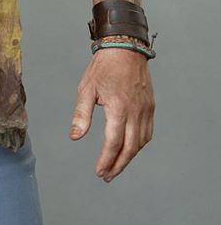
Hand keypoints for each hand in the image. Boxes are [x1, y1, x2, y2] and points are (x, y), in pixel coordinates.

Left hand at [69, 47, 154, 182]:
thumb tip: (75, 137)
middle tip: (107, 177)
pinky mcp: (150, 107)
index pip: (113, 142)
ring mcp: (145, 110)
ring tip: (116, 166)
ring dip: (129, 158)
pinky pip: (147, 132)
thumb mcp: (86, 89)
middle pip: (130, 148)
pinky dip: (139, 145)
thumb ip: (82, 115)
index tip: (99, 172)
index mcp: (118, 107)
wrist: (125, 48)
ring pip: (140, 142)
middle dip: (118, 166)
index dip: (106, 160)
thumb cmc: (103, 67)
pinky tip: (129, 149)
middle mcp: (135, 111)